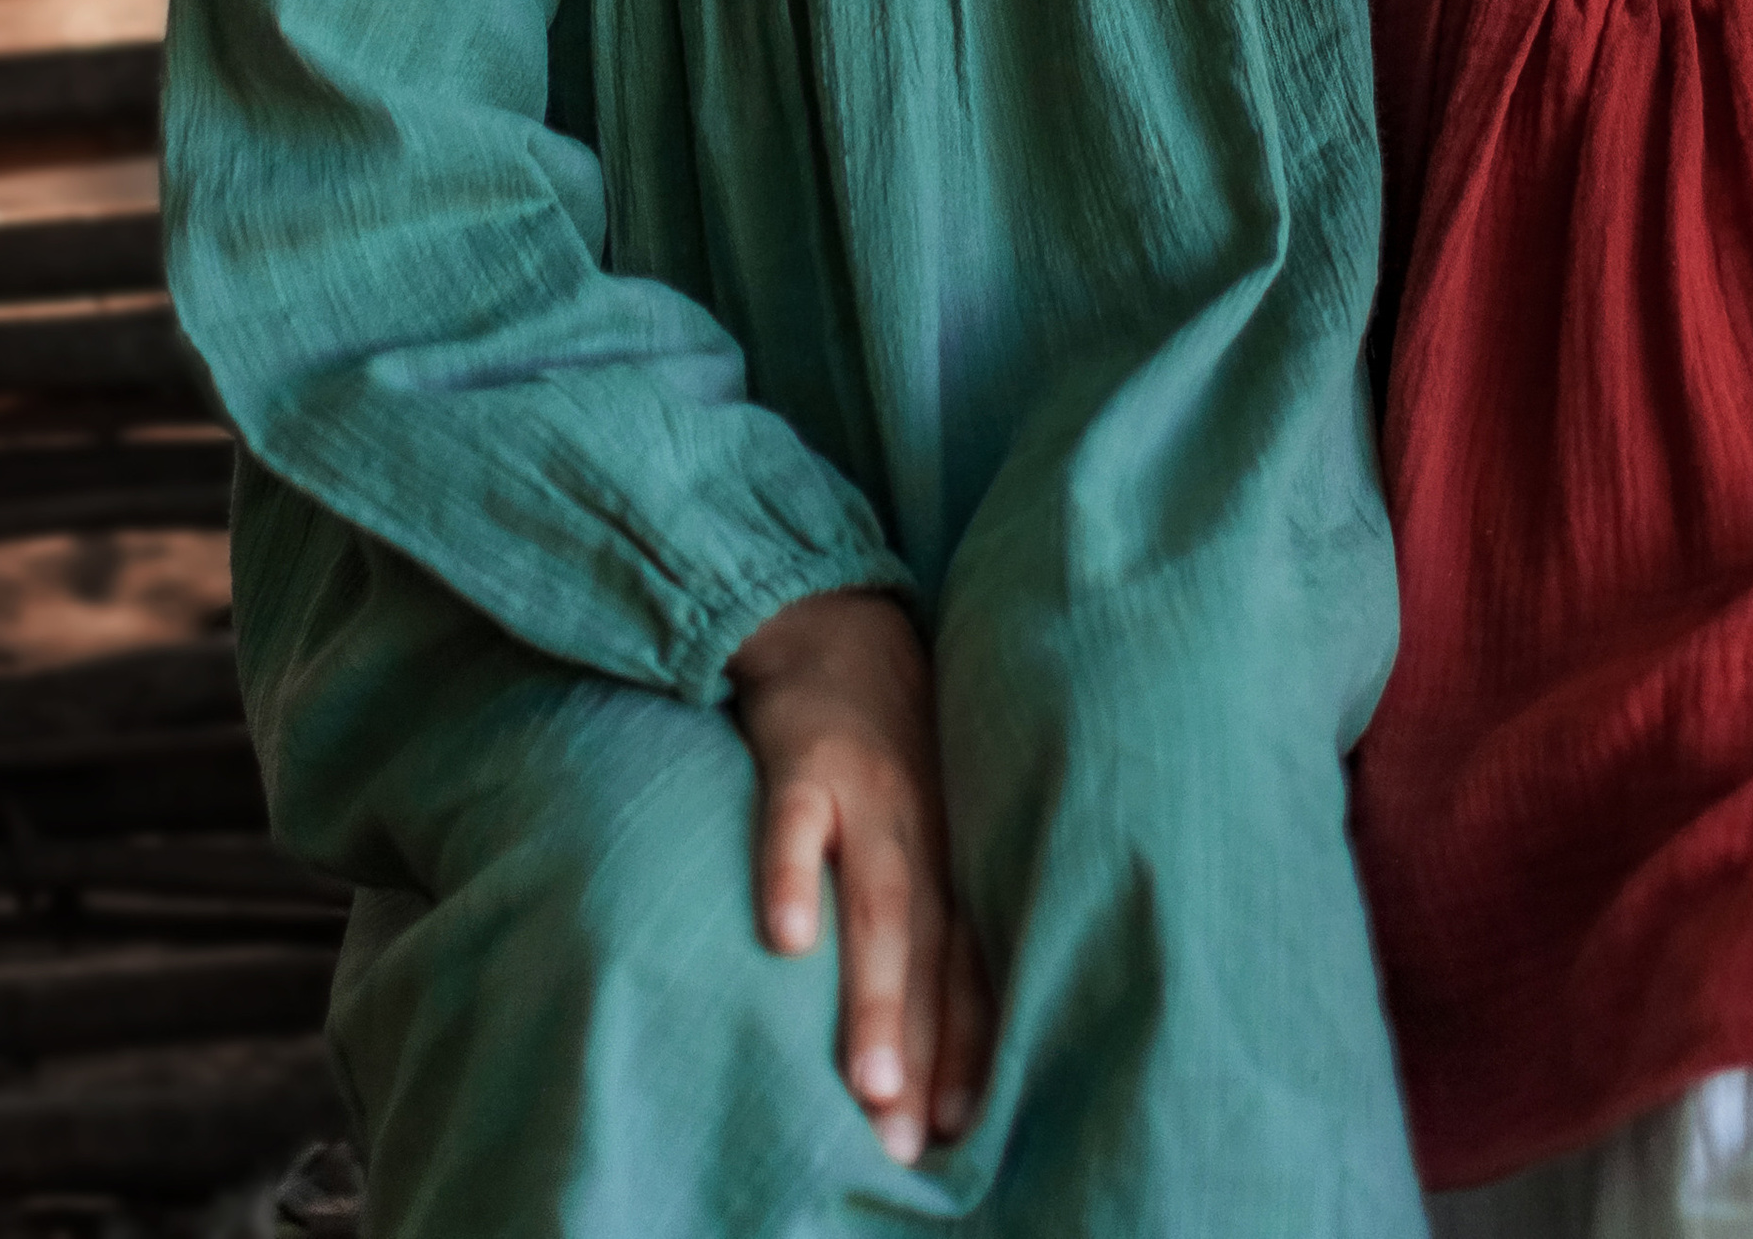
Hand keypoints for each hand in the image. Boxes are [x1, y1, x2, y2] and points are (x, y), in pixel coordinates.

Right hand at [727, 590, 993, 1162]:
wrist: (835, 618)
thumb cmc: (885, 739)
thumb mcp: (927, 811)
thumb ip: (933, 901)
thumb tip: (936, 1019)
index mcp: (953, 848)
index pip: (968, 961)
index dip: (967, 1042)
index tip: (960, 1125)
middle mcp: (924, 826)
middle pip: (930, 950)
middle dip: (924, 1047)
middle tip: (909, 1135)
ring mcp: (867, 789)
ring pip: (879, 900)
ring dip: (876, 992)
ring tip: (871, 1080)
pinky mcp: (801, 757)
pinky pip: (792, 822)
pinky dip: (790, 875)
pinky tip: (784, 939)